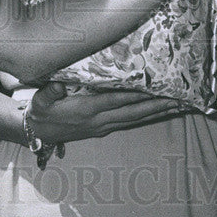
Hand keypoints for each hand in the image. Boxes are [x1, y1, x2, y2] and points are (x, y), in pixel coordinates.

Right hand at [27, 82, 187, 143]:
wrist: (36, 132)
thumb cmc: (40, 111)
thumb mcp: (40, 101)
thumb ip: (49, 92)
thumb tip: (58, 83)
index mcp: (87, 109)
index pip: (116, 100)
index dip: (136, 95)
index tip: (155, 89)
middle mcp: (99, 120)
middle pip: (134, 113)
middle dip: (157, 106)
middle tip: (179, 98)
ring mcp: (103, 126)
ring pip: (135, 119)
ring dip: (157, 113)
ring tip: (178, 105)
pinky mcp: (104, 128)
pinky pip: (130, 122)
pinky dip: (146, 116)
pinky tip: (159, 112)